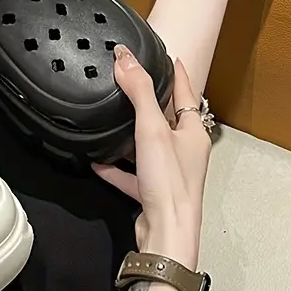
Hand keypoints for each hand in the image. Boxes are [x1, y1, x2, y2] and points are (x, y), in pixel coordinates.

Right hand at [93, 46, 210, 269]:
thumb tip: (125, 57)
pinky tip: (98, 162)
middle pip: (168, 119)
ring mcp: (169, 173)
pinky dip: (116, 167)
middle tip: (134, 82)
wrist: (166, 234)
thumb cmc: (169, 181)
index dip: (178, 73)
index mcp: (192, 132)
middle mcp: (185, 151)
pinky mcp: (153, 192)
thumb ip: (139, 91)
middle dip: (152, 101)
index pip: (186, 93)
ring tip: (113, 117)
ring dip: (132, 133)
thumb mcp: (152, 127)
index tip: (170, 57)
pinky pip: (132, 174)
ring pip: (149, 146)